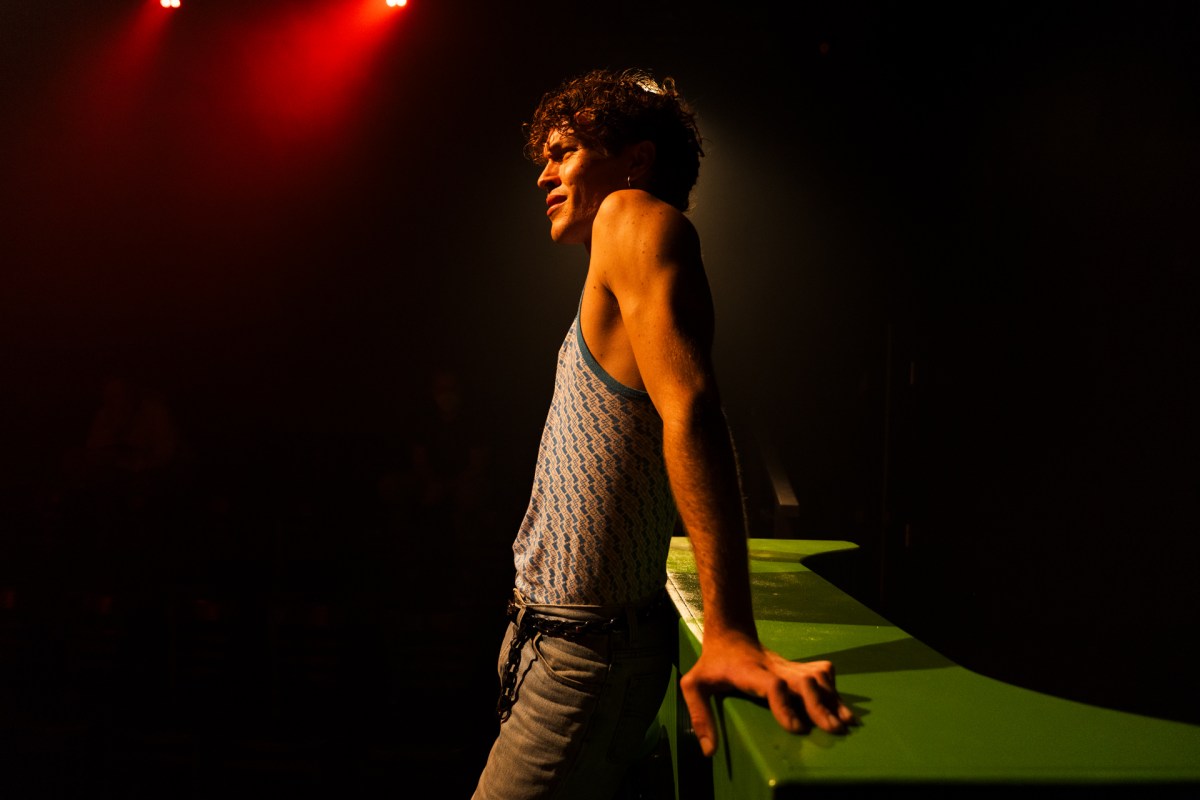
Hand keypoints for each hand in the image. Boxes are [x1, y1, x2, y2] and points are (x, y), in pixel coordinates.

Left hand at [678, 637, 856, 756]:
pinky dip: (833, 686)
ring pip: (816, 675)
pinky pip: (821, 671)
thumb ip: (699, 716)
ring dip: (833, 697)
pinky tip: (841, 704)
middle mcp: (774, 668)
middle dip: (820, 705)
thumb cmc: (712, 664)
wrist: (730, 634)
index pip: (772, 684)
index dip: (785, 705)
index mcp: (749, 672)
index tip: (796, 728)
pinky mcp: (796, 667)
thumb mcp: (694, 685)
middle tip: (835, 729)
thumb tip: (709, 751)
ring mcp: (788, 666)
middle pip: (803, 680)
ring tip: (847, 722)